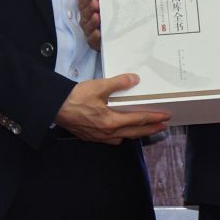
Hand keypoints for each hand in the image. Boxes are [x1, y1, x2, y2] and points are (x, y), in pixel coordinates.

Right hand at [55, 73, 170, 142]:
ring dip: (136, 134)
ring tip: (145, 129)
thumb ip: (118, 83)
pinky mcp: (91, 137)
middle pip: (134, 133)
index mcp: (111, 121)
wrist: (54, 107)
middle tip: (163, 126)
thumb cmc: (75, 97)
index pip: (138, 120)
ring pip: (123, 138)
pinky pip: (112, 139)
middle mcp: (107, 133)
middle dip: (150, 129)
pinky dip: (121, 136)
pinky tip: (121, 132)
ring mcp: (99, 137)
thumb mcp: (98, 86)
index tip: (165, 117)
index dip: (153, 118)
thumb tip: (134, 79)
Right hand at [77, 0, 101, 50]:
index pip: (82, 2)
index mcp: (87, 6)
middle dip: (90, 8)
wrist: (128, 14)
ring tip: (97, 16)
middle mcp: (87, 18)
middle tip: (96, 3)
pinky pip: (92, 40)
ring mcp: (92, 30)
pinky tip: (98, 32)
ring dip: (92, 22)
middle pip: (85, 14)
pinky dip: (94, 37)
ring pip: (88, 27)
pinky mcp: (97, 41)